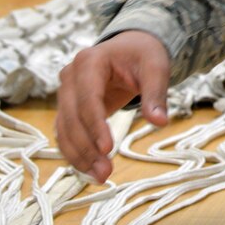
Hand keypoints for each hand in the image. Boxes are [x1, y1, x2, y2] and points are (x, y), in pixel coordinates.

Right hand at [56, 32, 170, 182]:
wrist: (132, 47)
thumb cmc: (143, 54)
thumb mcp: (156, 67)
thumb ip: (156, 94)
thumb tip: (159, 122)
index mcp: (89, 62)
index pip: (88, 98)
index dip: (95, 125)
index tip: (107, 149)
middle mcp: (70, 77)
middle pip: (72, 118)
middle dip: (87, 148)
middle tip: (105, 173)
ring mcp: (66, 93)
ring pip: (65, 130)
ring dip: (79, 156)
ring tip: (100, 177)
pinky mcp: (69, 107)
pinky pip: (66, 133)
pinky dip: (76, 153)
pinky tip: (90, 170)